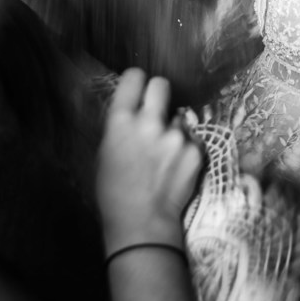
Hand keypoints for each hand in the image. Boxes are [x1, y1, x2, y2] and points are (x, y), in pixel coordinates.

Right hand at [97, 69, 203, 252]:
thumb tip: (129, 108)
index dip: (136, 81)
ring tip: (163, 155)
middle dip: (158, 93)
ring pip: (178, 117)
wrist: (143, 221)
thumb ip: (119, 127)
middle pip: (161, 85)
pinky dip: (185, 148)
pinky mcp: (195, 150)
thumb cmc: (115, 192)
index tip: (138, 87)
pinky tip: (174, 167)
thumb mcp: (104, 154)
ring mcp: (176, 136)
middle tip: (155, 110)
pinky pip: (191, 138)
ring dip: (172, 129)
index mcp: (120, 122)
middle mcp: (149, 123)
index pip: (134, 79)